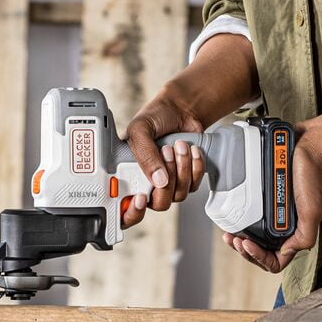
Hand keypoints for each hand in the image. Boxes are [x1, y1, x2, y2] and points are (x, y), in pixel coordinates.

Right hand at [119, 93, 208, 229]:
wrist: (180, 109)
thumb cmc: (155, 117)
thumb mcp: (140, 129)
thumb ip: (144, 154)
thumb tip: (158, 180)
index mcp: (128, 175)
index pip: (126, 209)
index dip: (132, 212)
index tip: (140, 198)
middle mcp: (148, 184)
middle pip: (159, 204)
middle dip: (167, 179)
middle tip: (166, 152)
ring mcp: (169, 184)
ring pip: (179, 195)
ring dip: (182, 168)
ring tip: (179, 145)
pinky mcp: (188, 179)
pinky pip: (194, 185)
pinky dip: (195, 166)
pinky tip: (191, 150)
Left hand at [225, 126, 321, 275]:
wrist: (309, 145)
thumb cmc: (312, 176)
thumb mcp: (312, 211)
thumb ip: (304, 236)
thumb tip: (286, 252)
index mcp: (297, 232)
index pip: (276, 261)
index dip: (260, 258)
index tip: (247, 245)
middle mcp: (285, 224)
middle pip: (262, 251)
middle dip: (245, 251)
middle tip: (233, 240)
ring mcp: (275, 211)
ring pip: (254, 237)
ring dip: (240, 240)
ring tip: (229, 234)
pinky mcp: (267, 197)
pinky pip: (251, 216)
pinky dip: (241, 221)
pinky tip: (232, 218)